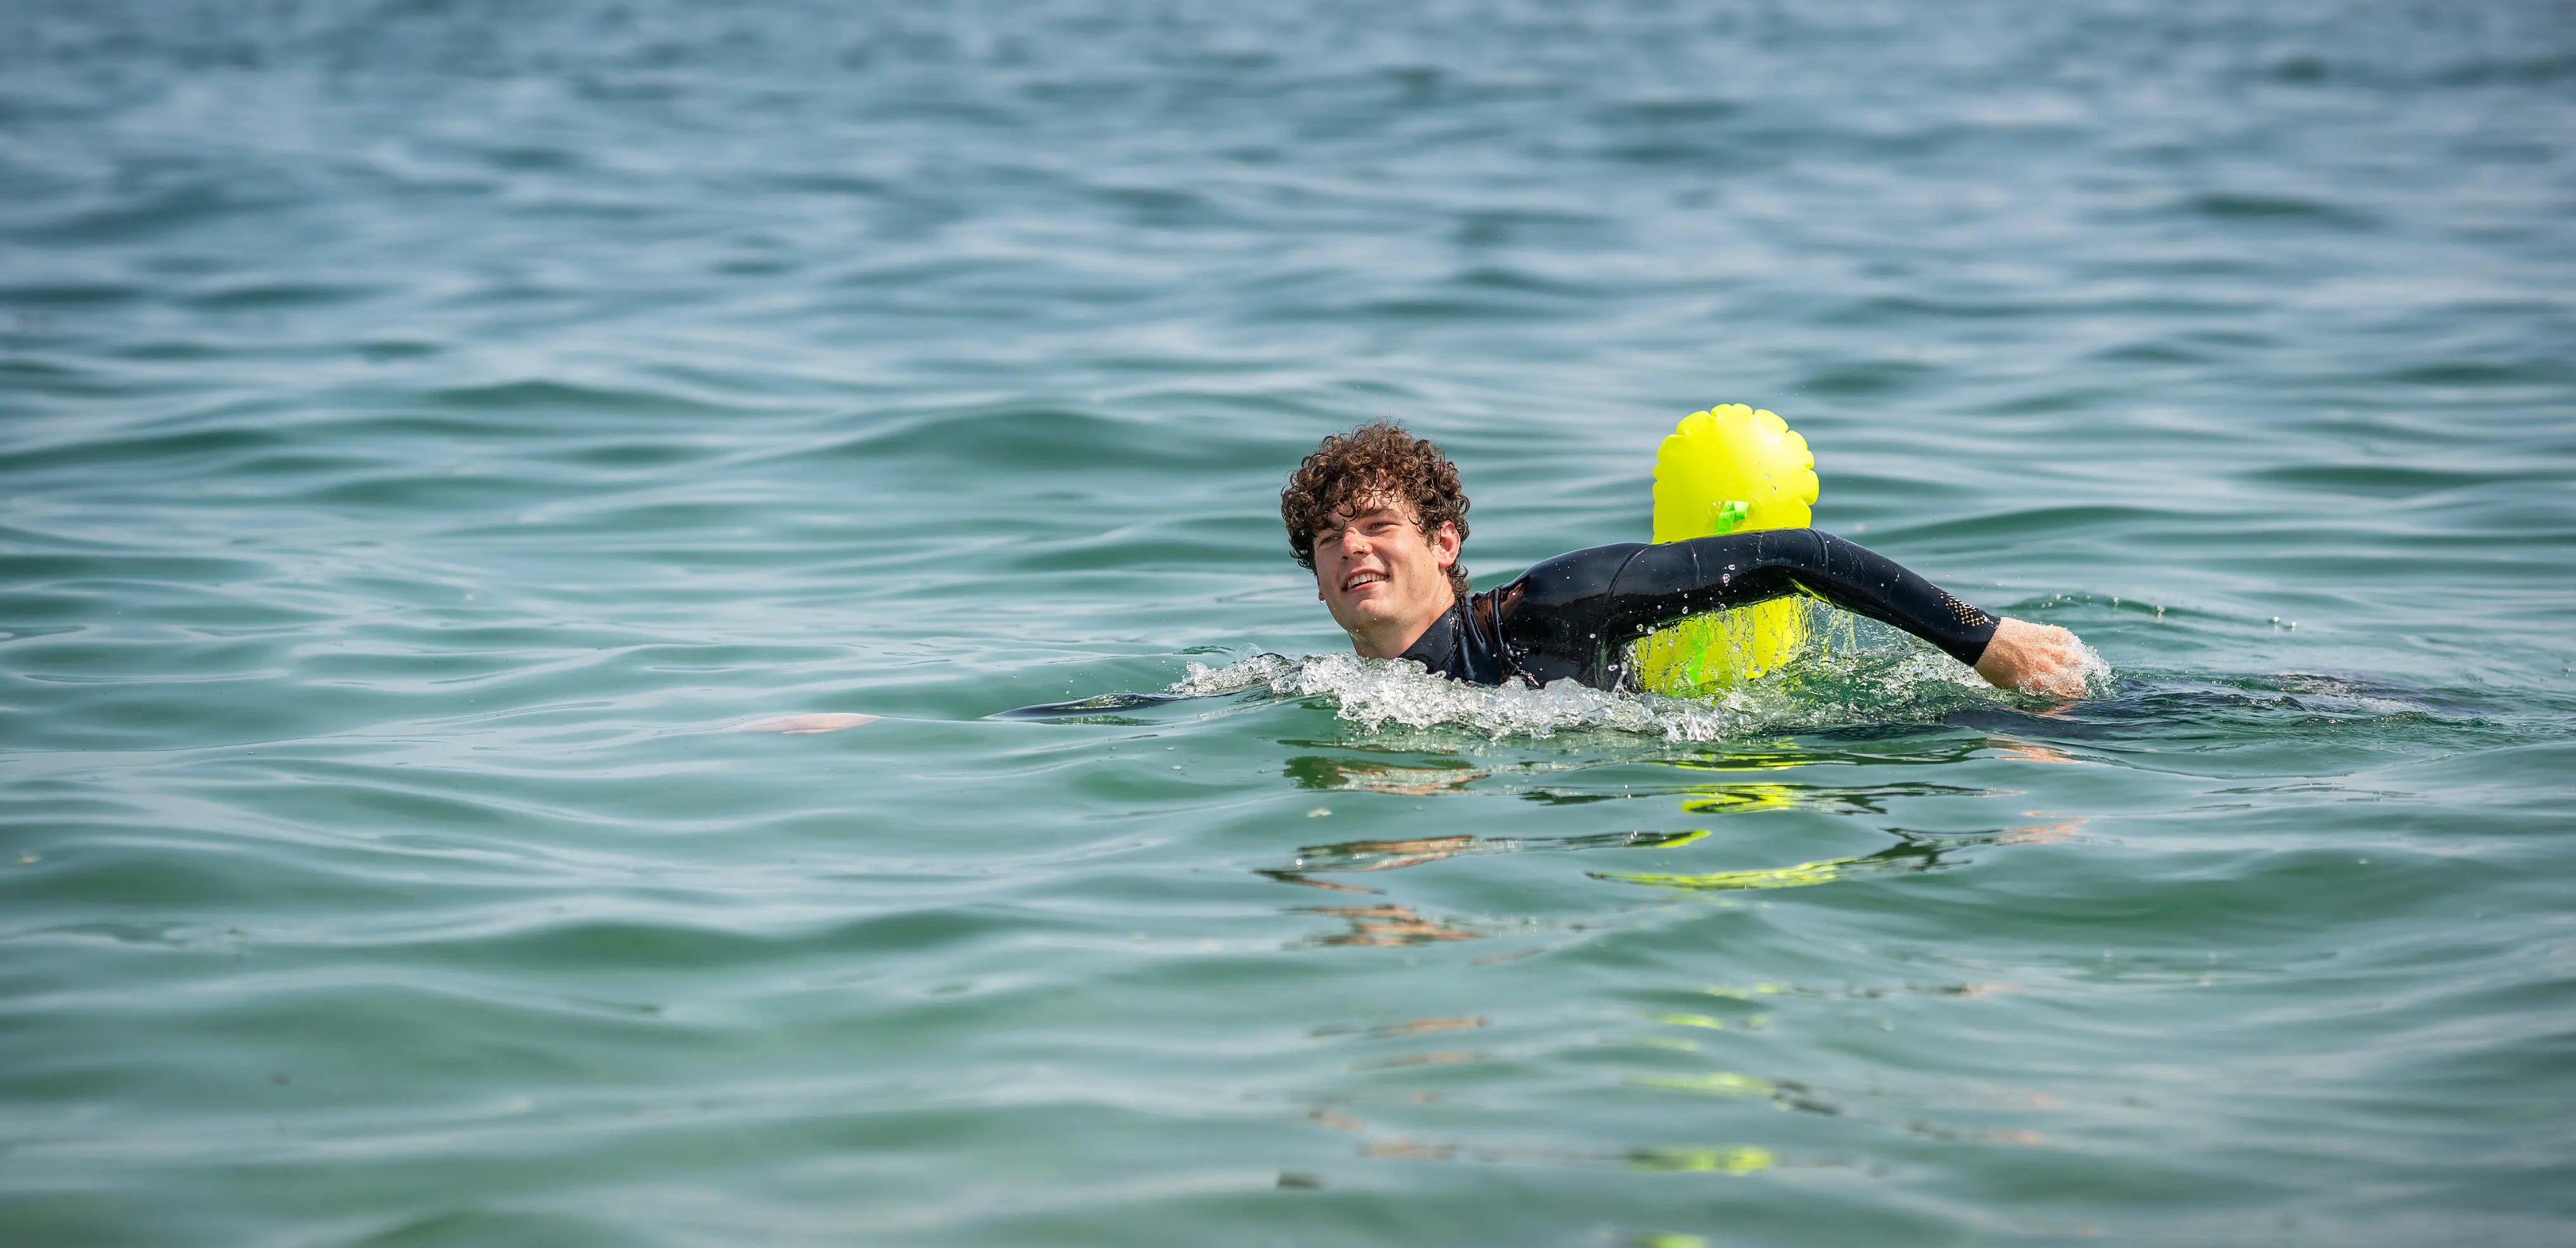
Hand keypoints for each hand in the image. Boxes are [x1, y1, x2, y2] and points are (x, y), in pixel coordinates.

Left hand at [1974, 618, 2090, 696]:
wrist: (1982, 640)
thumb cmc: (1988, 665)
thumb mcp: (2004, 684)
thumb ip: (2022, 686)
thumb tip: (2031, 689)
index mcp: (2034, 683)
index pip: (2060, 693)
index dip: (2069, 696)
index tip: (2074, 696)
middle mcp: (2044, 668)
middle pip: (2070, 678)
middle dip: (2077, 682)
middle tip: (2080, 682)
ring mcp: (2045, 649)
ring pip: (2070, 656)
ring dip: (2077, 660)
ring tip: (2080, 662)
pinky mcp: (2042, 633)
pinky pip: (2062, 635)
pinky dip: (2067, 639)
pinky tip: (2068, 641)